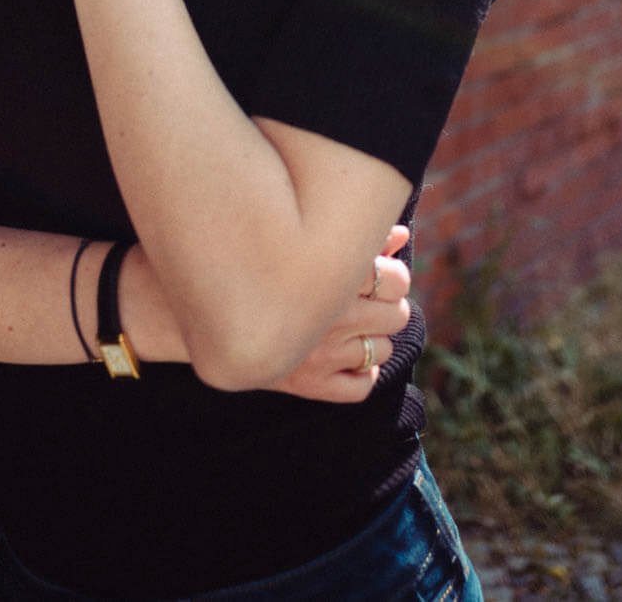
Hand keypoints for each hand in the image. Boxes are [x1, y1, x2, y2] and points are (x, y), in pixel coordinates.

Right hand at [265, 226, 411, 402]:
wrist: (218, 310)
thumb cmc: (270, 265)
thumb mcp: (315, 245)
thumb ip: (361, 239)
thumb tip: (403, 235)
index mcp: (330, 272)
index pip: (395, 279)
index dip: (394, 277)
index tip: (380, 276)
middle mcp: (329, 314)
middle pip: (396, 316)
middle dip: (387, 308)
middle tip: (367, 303)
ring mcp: (320, 352)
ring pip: (382, 350)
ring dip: (373, 339)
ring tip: (351, 328)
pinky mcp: (309, 384)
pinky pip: (362, 386)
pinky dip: (364, 373)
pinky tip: (349, 357)